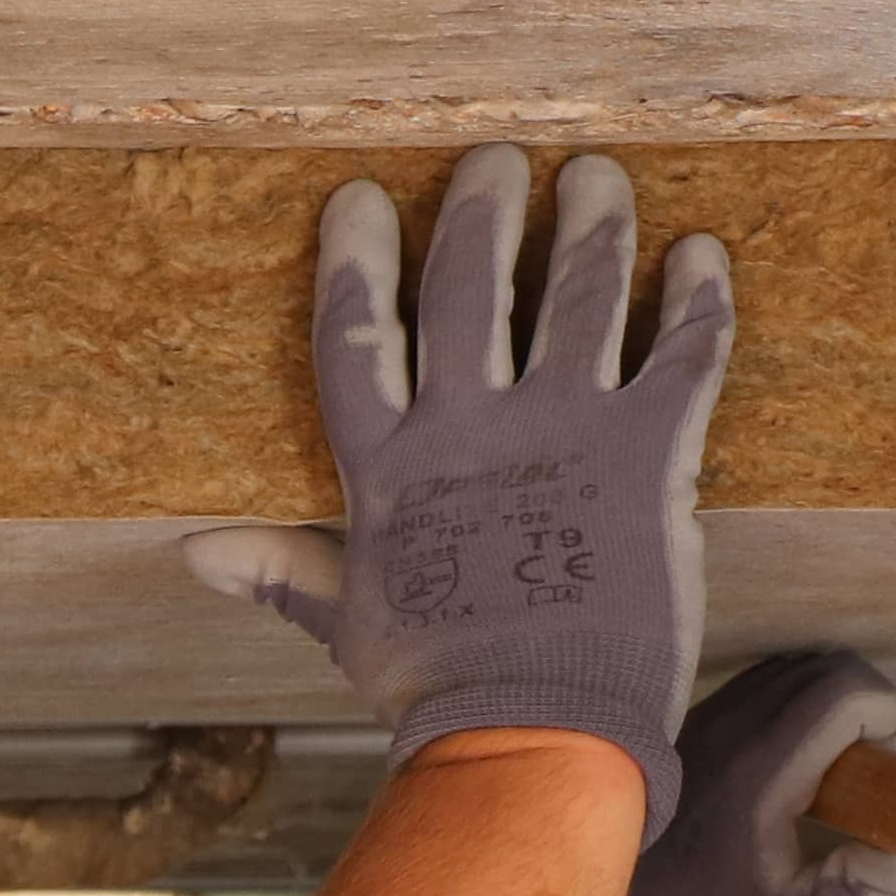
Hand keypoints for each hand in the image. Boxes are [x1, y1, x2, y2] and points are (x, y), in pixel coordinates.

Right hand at [177, 144, 731, 838]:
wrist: (538, 735)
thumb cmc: (438, 692)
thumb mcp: (347, 625)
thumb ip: (281, 570)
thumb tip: (193, 554)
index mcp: (390, 466)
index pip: (358, 335)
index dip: (358, 260)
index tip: (362, 198)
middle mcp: (471, 428)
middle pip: (471, 287)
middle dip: (485, 211)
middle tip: (500, 159)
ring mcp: (564, 432)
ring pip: (580, 295)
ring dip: (594, 226)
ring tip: (601, 175)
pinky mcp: (650, 454)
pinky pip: (682, 354)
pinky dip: (697, 299)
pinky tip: (702, 254)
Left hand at [611, 647, 895, 895]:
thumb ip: (866, 889)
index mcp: (761, 775)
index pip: (846, 693)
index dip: (893, 720)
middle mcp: (731, 730)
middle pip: (828, 667)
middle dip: (874, 708)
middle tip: (881, 770)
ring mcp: (708, 721)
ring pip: (795, 667)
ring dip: (838, 702)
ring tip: (845, 768)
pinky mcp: (697, 725)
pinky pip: (764, 683)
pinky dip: (801, 704)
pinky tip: (804, 764)